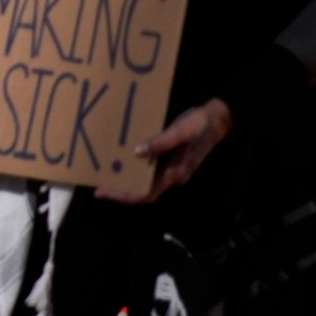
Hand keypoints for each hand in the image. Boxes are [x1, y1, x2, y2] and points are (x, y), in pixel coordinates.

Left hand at [102, 99, 232, 203]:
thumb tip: (137, 153)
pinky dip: (134, 167)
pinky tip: (121, 157)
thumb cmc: (199, 125)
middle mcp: (172, 175)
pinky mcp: (170, 159)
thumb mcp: (180, 131)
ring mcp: (171, 168)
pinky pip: (149, 169)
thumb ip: (161, 143)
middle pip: (144, 191)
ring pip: (146, 181)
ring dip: (127, 179)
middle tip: (97, 184)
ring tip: (104, 172)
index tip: (103, 192)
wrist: (217, 119)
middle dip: (121, 190)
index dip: (124, 196)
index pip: (147, 194)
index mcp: (175, 173)